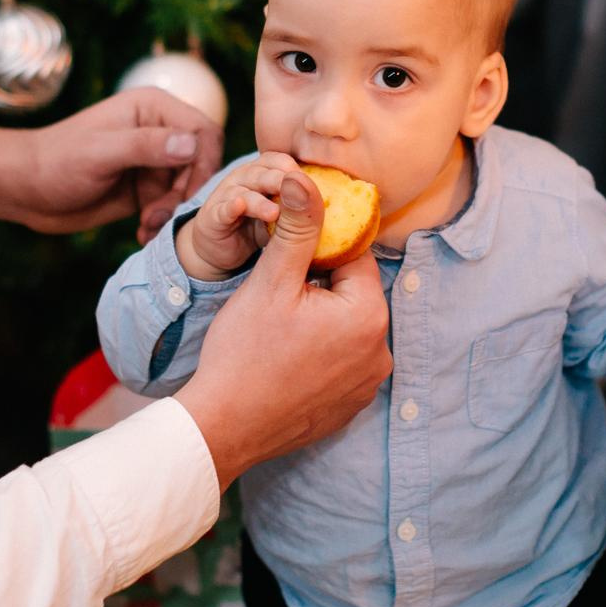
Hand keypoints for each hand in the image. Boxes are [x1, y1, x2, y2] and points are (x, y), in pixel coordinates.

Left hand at [0, 89, 222, 242]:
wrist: (24, 190)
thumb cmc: (55, 161)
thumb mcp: (101, 152)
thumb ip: (146, 146)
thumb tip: (192, 144)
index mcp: (153, 109)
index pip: (204, 131)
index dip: (204, 163)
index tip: (187, 193)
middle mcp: (159, 132)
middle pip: (201, 164)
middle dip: (186, 194)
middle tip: (160, 215)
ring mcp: (153, 163)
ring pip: (188, 190)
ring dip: (173, 212)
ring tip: (146, 226)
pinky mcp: (145, 190)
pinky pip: (171, 208)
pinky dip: (162, 223)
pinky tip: (142, 232)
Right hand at [176, 152, 302, 280]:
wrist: (221, 250)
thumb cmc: (258, 228)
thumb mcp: (285, 219)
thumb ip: (304, 211)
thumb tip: (341, 207)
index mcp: (265, 175)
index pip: (280, 160)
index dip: (295, 167)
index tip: (314, 181)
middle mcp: (245, 179)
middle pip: (264, 169)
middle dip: (282, 178)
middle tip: (299, 190)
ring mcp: (227, 196)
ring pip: (244, 189)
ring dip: (261, 197)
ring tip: (276, 211)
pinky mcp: (213, 217)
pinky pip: (222, 209)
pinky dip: (232, 207)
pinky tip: (240, 207)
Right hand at [176, 170, 391, 488]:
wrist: (224, 426)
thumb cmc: (243, 352)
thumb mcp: (271, 281)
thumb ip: (297, 227)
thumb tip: (306, 179)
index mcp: (369, 315)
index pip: (354, 258)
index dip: (318, 252)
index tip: (288, 260)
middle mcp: (381, 351)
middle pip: (353, 294)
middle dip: (321, 287)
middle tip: (278, 298)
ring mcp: (368, 383)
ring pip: (348, 328)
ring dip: (322, 320)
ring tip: (279, 329)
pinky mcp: (352, 406)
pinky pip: (343, 363)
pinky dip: (321, 355)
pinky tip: (287, 358)